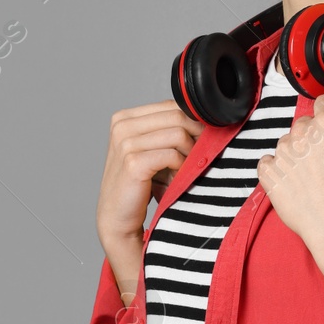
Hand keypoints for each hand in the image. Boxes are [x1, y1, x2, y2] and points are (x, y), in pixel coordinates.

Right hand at [97, 100, 206, 248]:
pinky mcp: (133, 162)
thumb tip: (206, 118)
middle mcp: (122, 126)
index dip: (194, 121)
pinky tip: (176, 179)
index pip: (172, 104)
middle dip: (195, 136)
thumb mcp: (152, 150)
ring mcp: (125, 143)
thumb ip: (169, 130)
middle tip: (198, 156)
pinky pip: (173, 155)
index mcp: (124, 118)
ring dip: (189, 154)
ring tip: (185, 170)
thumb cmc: (138, 185)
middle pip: (178, 115)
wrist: (117, 219)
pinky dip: (181, 167)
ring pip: (179, 134)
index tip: (202, 139)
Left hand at [257, 94, 323, 251]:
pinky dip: (277, 169)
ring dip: (295, 153)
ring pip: (287, 142)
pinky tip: (293, 182)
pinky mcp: (268, 171)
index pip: (323, 102)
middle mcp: (301, 133)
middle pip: (304, 123)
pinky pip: (268, 161)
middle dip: (313, 136)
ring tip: (311, 176)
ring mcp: (281, 152)